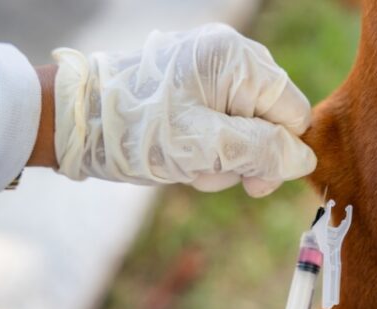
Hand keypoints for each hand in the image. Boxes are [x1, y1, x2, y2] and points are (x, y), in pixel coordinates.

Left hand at [52, 24, 314, 196]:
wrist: (70, 120)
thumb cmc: (134, 131)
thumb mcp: (204, 148)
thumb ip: (262, 152)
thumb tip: (305, 161)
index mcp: (236, 59)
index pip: (293, 112)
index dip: (279, 153)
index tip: (251, 184)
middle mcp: (228, 56)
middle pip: (271, 121)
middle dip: (245, 157)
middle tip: (205, 173)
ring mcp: (209, 70)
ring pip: (246, 128)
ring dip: (223, 158)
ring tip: (185, 166)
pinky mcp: (192, 86)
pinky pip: (221, 124)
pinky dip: (207, 148)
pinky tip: (179, 156)